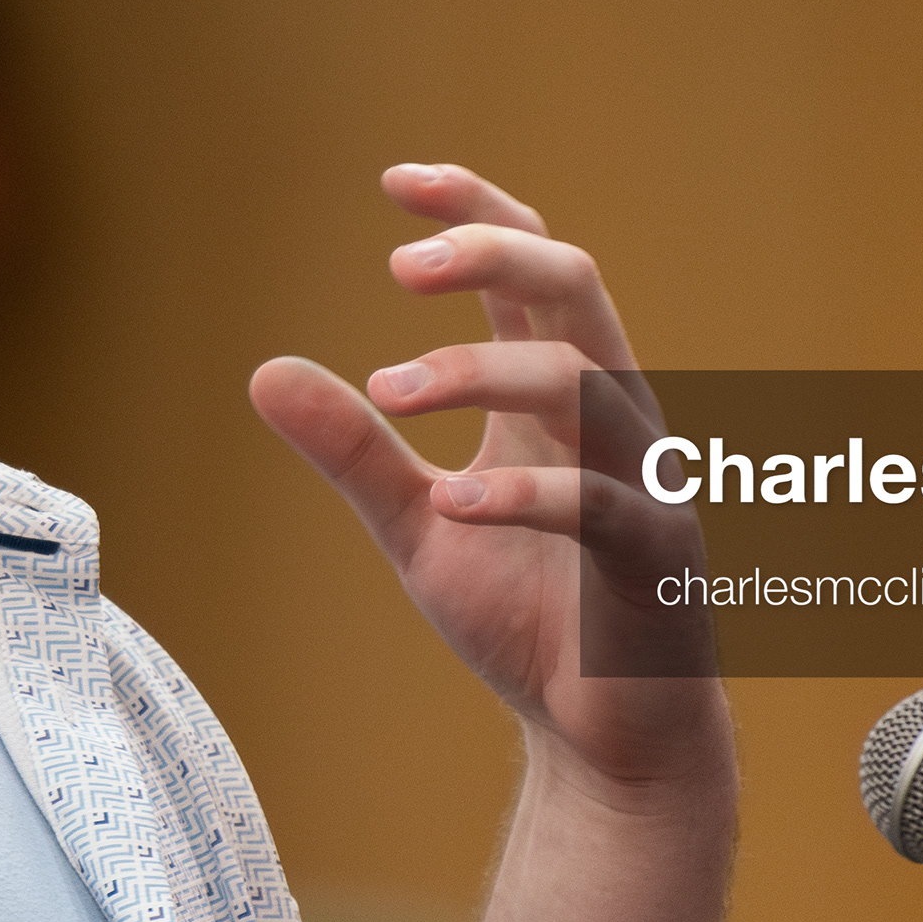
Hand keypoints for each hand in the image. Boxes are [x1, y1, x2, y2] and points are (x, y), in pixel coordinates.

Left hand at [251, 162, 727, 797]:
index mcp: (561, 394)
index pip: (531, 269)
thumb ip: (355, 451)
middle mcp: (614, 417)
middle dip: (492, 256)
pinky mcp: (659, 558)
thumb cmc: (529, 618)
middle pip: (574, 287)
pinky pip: (602, 504)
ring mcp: (646, 482)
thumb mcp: (417, 526)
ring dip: (483, 373)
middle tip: (397, 267)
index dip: (477, 210)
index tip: (396, 182)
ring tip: (388, 391)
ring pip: (586, 382)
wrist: (606, 739)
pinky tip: (451, 503)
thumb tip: (263, 370)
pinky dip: (526, 494)